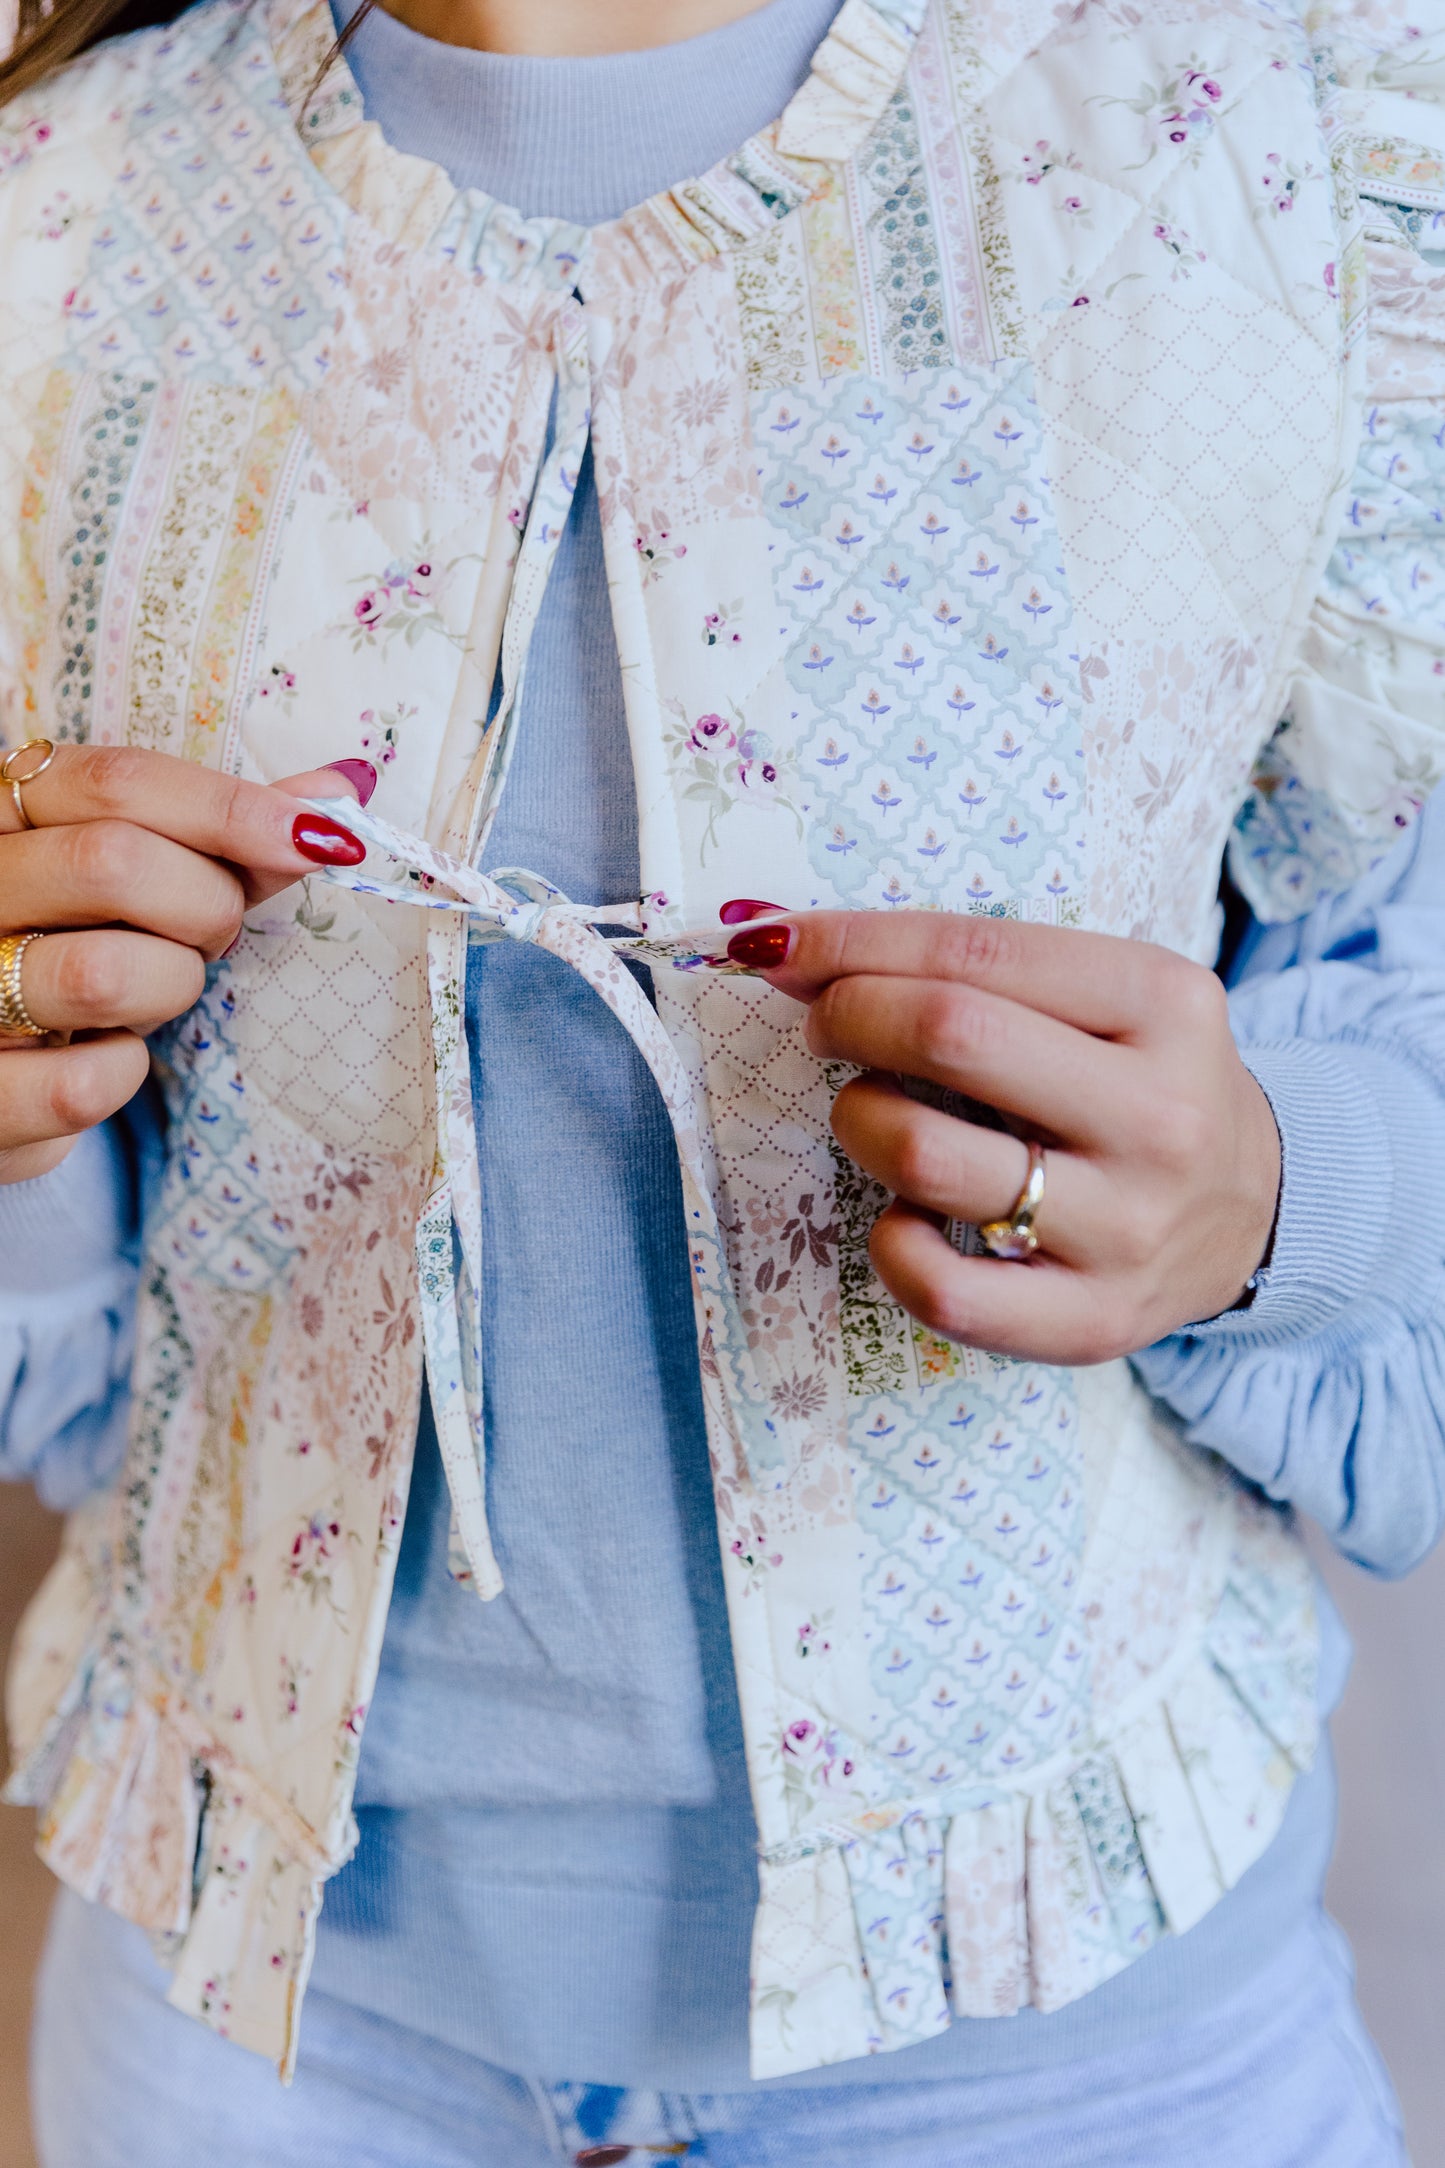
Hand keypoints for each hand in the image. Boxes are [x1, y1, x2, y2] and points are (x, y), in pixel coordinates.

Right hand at [0, 743, 372, 1184]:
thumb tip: (334, 797)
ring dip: (166, 988)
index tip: (318, 839)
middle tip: (209, 933)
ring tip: (150, 990)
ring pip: (100, 973)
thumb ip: (222, 839)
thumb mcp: (133, 880)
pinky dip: (122, 1075)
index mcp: (4, 814)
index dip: (231, 809)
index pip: (116, 782)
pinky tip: (104, 1055)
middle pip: (112, 863)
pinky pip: (82, 1086)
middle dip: (203, 906)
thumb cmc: (71, 947)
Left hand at [722, 907, 1281, 1364]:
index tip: (777, 940)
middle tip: (828, 1024)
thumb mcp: (1098, 998)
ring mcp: (1131, 1227)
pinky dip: (889, 1242)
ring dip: (859, 1121)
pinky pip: (941, 1288)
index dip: (851, 940)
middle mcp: (1161, 1114)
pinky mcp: (1094, 1320)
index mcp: (1164, 1003)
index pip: (974, 949)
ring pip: (926, 1157)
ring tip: (873, 1115)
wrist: (1252, 1210)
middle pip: (949, 1034)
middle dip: (848, 1014)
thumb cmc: (1137, 1082)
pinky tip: (907, 1216)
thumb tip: (787, 945)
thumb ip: (967, 967)